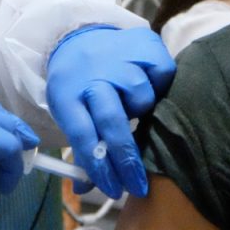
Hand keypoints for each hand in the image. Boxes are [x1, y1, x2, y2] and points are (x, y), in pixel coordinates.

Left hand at [46, 25, 174, 198]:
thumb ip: (80, 149)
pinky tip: (148, 84)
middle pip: (111, 120)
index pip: (82, 135)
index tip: (112, 190)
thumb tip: (84, 189)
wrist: (81, 40)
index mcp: (67, 94)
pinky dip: (159, 83)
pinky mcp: (144, 44)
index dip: (98, 166)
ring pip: (141, 97)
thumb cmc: (78, 88)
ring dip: (140, 110)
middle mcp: (93, 75)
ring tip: (132, 108)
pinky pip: (162, 73)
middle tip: (137, 185)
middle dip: (125, 158)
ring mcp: (119, 57)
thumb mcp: (69, 113)